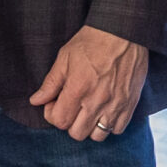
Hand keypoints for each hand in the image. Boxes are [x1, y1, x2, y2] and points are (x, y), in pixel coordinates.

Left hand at [29, 25, 150, 141]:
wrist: (124, 31)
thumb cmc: (92, 41)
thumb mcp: (65, 57)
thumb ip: (51, 83)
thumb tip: (36, 101)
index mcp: (78, 89)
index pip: (59, 121)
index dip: (52, 114)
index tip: (55, 102)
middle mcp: (96, 101)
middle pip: (77, 133)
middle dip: (69, 122)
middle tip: (71, 106)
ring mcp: (115, 105)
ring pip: (97, 136)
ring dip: (89, 127)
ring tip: (88, 111)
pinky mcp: (130, 104)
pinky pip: (117, 129)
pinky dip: (109, 125)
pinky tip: (105, 111)